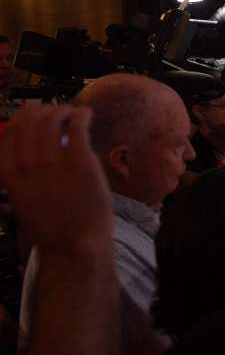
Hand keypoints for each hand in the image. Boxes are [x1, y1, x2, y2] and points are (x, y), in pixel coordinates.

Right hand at [0, 105, 112, 255]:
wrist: (73, 245)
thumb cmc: (51, 225)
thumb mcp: (22, 199)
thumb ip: (20, 174)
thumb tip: (26, 151)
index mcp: (9, 174)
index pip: (6, 135)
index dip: (18, 122)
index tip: (30, 119)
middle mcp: (27, 164)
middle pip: (28, 121)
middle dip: (40, 111)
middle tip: (54, 112)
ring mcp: (53, 161)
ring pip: (51, 119)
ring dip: (61, 110)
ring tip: (71, 112)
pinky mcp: (80, 161)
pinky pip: (77, 125)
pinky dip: (81, 114)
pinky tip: (87, 113)